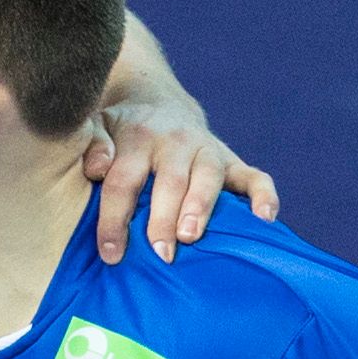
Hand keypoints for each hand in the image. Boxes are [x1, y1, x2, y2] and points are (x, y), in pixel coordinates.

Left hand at [83, 108, 277, 264]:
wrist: (157, 105)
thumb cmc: (120, 132)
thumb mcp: (97, 129)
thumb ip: (93, 145)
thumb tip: (96, 168)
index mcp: (138, 138)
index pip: (123, 181)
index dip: (115, 218)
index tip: (111, 253)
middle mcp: (175, 141)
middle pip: (170, 181)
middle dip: (164, 218)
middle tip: (160, 252)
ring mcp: (207, 149)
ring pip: (209, 177)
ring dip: (201, 208)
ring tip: (191, 237)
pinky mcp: (231, 160)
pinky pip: (254, 176)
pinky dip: (263, 195)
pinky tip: (264, 218)